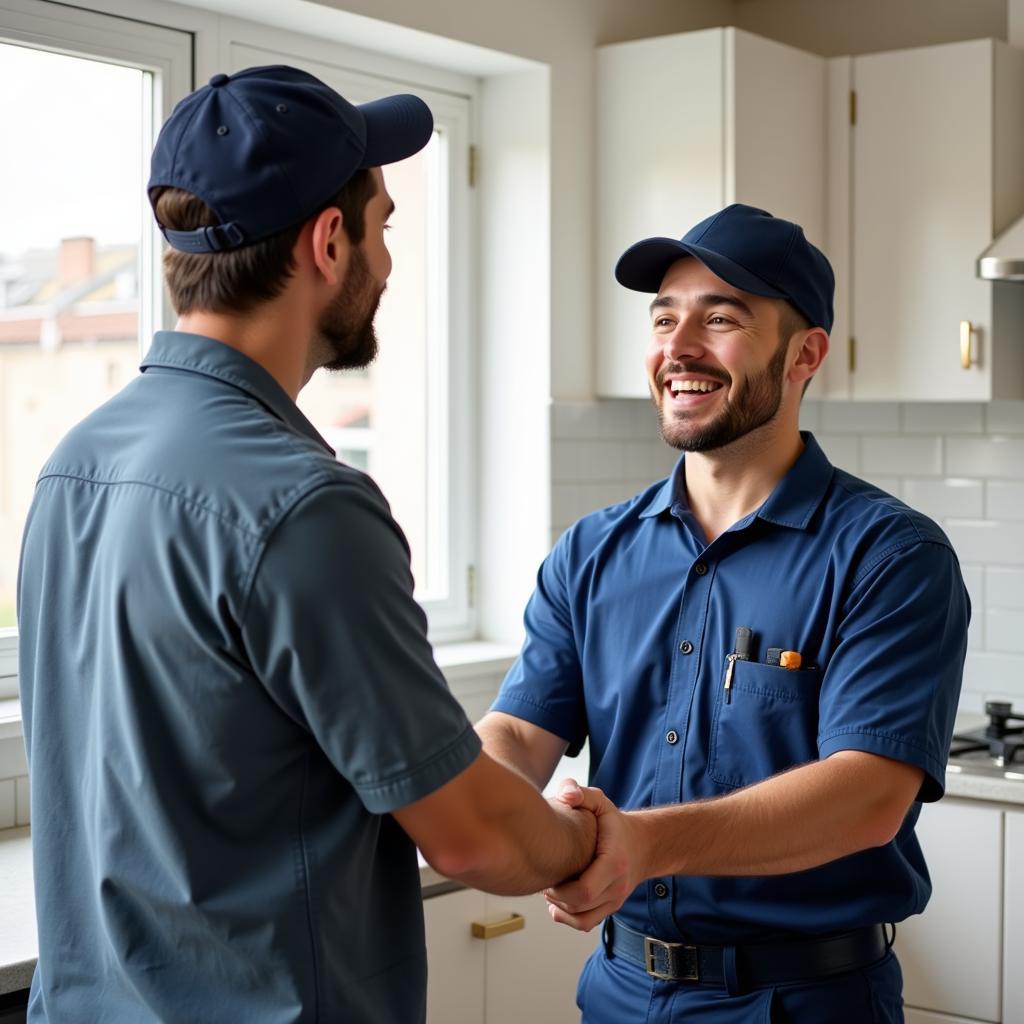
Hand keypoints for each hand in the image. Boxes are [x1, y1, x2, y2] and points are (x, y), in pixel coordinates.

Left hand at [542, 779, 644, 931]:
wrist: (643, 844)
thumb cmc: (614, 823)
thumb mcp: (600, 801)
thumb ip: (580, 793)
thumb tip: (566, 797)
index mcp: (614, 862)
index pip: (584, 890)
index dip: (560, 890)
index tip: (547, 875)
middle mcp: (617, 885)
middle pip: (580, 906)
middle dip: (556, 898)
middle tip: (543, 881)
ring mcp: (615, 899)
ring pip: (582, 919)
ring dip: (560, 910)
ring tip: (548, 891)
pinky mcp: (611, 907)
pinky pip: (587, 923)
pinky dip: (568, 919)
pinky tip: (556, 905)